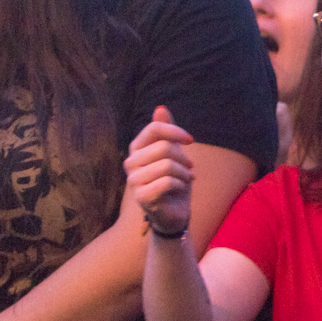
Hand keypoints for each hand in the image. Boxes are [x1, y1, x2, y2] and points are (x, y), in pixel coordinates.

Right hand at [124, 106, 194, 234]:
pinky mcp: (141, 197)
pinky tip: (180, 190)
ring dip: (184, 174)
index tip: (190, 141)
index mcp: (137, 149)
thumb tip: (160, 108)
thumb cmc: (174, 180)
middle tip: (188, 169)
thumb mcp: (173, 153)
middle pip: (164, 147)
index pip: (154, 128)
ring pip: (167, 165)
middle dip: (183, 158)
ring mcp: (133, 181)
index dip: (176, 132)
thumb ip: (166, 131)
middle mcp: (130, 163)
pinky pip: (167, 182)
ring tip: (185, 180)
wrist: (175, 212)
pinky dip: (181, 185)